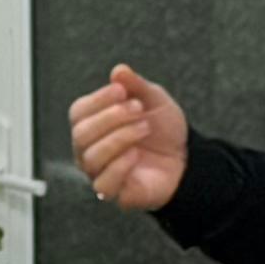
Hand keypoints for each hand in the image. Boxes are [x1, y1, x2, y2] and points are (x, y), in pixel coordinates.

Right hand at [68, 64, 188, 212]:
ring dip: (120, 138)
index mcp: (93, 125)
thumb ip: (136, 86)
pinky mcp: (113, 193)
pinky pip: (103, 183)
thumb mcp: (154, 100)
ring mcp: (99, 173)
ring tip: (144, 129)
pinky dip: (120, 166)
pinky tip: (137, 155)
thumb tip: (118, 71)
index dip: (98, 100)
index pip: (78, 112)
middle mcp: (89, 150)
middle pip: (81, 134)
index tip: (122, 90)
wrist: (186, 160)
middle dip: (111, 118)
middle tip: (138, 109)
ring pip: (91, 157)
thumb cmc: (162, 131)